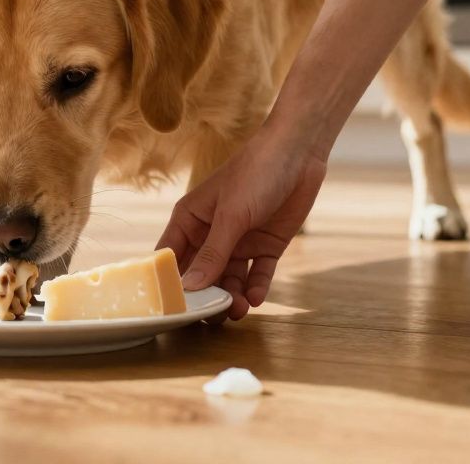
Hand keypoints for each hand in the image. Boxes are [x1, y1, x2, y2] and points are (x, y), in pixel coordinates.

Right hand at [156, 123, 328, 320]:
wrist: (299, 153)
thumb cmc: (255, 172)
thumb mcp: (231, 215)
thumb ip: (212, 253)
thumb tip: (190, 287)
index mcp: (190, 219)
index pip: (171, 256)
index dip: (170, 282)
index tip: (172, 309)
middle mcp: (211, 233)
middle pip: (202, 274)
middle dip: (205, 295)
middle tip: (210, 317)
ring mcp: (239, 240)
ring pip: (230, 278)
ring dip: (232, 295)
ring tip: (238, 310)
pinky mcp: (265, 245)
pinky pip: (257, 273)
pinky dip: (256, 287)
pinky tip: (255, 298)